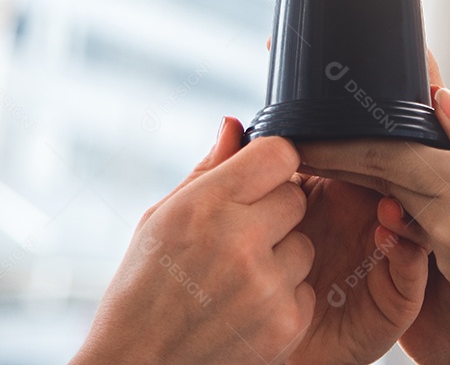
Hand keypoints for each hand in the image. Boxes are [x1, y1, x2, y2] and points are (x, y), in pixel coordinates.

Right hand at [72, 118, 314, 364]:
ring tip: (236, 278)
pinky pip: (306, 290)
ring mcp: (266, 286)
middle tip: (239, 236)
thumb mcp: (160, 217)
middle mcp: (240, 241)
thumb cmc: (143, 286)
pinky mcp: (285, 325)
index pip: (279, 154)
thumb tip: (234, 124)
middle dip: (273, 213)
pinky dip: (283, 299)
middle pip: (295, 199)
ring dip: (280, 258)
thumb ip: (207, 169)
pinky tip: (244, 308)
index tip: (257, 180)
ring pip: (303, 247)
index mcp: (206, 204)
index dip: (270, 165)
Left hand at [298, 59, 449, 364]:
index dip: (337, 144)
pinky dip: (414, 217)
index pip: (381, 156)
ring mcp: (449, 258)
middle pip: (379, 182)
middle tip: (307, 141)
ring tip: (359, 162)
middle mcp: (448, 223)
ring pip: (403, 209)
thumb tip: (439, 102)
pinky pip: (426, 238)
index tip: (301, 133)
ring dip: (380, 188)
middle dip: (342, 162)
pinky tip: (418, 206)